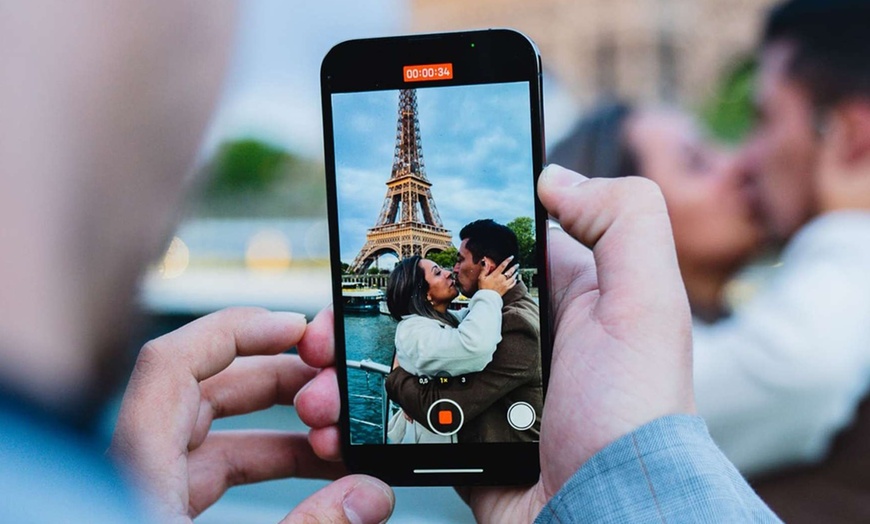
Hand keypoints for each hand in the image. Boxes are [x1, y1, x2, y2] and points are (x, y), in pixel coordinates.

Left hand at [110, 307, 393, 522]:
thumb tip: (369, 497)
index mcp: (136, 468)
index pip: (173, 362)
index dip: (236, 331)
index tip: (293, 328)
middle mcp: (136, 469)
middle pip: (203, 392)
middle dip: (273, 379)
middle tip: (330, 380)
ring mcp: (146, 492)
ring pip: (211, 434)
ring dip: (274, 426)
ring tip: (331, 434)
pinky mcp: (159, 517)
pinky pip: (210, 472)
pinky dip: (259, 463)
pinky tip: (305, 474)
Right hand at [296, 165, 693, 521]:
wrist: (606, 519)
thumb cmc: (631, 414)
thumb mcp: (644, 306)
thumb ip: (622, 223)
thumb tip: (553, 174)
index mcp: (554, 302)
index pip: (480, 257)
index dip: (427, 252)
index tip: (372, 256)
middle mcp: (517, 342)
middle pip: (426, 310)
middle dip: (367, 315)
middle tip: (318, 331)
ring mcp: (485, 392)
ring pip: (404, 363)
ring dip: (351, 370)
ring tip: (316, 387)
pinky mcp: (463, 440)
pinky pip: (403, 419)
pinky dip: (364, 419)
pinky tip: (332, 422)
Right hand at [477, 255, 518, 295]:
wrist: (487, 298)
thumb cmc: (483, 288)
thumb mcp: (481, 278)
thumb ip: (484, 269)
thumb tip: (484, 262)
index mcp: (496, 275)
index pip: (503, 265)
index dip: (508, 260)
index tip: (511, 257)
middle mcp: (502, 278)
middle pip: (510, 271)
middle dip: (514, 267)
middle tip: (517, 265)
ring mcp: (505, 284)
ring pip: (513, 277)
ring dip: (515, 274)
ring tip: (517, 271)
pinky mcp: (506, 289)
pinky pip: (513, 284)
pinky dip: (515, 281)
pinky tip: (515, 280)